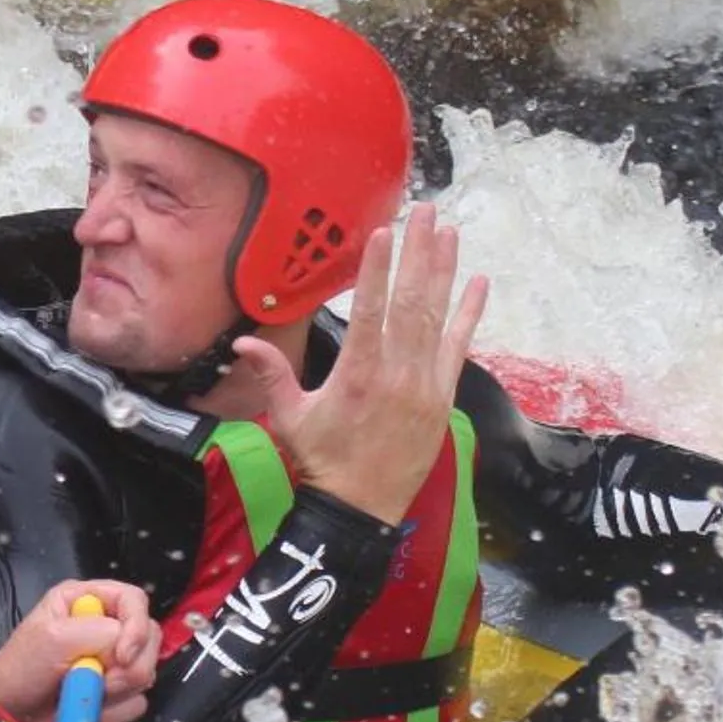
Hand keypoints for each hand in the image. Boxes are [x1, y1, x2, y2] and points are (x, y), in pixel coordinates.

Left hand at [0, 579, 157, 721]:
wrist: (10, 719)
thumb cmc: (21, 670)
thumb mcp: (54, 638)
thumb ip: (98, 631)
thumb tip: (127, 649)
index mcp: (86, 601)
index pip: (135, 600)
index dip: (136, 627)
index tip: (122, 656)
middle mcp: (104, 627)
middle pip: (149, 637)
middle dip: (129, 664)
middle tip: (101, 681)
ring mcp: (112, 663)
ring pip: (146, 672)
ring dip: (118, 689)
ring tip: (84, 693)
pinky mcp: (115, 695)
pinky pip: (136, 702)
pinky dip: (115, 711)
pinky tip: (90, 710)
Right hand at [236, 204, 487, 523]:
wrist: (362, 508)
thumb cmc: (322, 460)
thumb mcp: (290, 416)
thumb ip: (272, 373)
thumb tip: (243, 341)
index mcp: (356, 375)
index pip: (371, 311)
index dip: (378, 270)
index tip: (385, 233)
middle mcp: (396, 375)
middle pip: (410, 303)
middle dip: (419, 254)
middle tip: (427, 213)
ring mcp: (424, 384)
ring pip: (437, 318)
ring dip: (445, 272)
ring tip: (450, 232)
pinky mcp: (441, 396)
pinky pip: (458, 347)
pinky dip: (470, 315)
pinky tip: (479, 283)